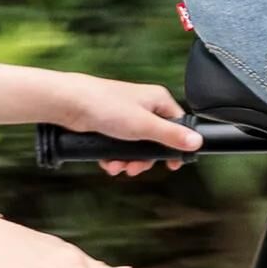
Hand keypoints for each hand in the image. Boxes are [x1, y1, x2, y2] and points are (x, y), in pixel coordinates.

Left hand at [53, 72, 204, 176]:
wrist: (70, 103)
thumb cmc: (105, 105)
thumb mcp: (144, 125)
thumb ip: (171, 135)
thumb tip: (196, 142)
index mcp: (158, 100)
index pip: (179, 124)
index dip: (176, 146)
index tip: (171, 165)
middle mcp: (143, 106)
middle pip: (156, 140)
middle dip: (145, 159)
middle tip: (136, 168)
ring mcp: (126, 116)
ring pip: (136, 146)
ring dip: (128, 161)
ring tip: (117, 167)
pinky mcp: (110, 125)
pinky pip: (120, 146)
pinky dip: (115, 157)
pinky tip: (107, 163)